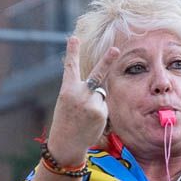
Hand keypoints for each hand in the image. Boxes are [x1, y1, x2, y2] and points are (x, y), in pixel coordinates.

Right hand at [46, 36, 120, 163]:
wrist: (65, 143)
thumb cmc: (66, 121)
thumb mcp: (67, 102)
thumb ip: (81, 91)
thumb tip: (99, 87)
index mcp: (67, 89)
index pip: (70, 67)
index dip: (72, 51)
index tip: (74, 38)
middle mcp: (79, 94)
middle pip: (96, 74)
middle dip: (107, 61)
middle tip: (115, 49)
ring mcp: (91, 103)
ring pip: (101, 96)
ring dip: (96, 104)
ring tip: (84, 117)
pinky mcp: (100, 112)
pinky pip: (104, 107)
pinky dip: (100, 114)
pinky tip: (90, 122)